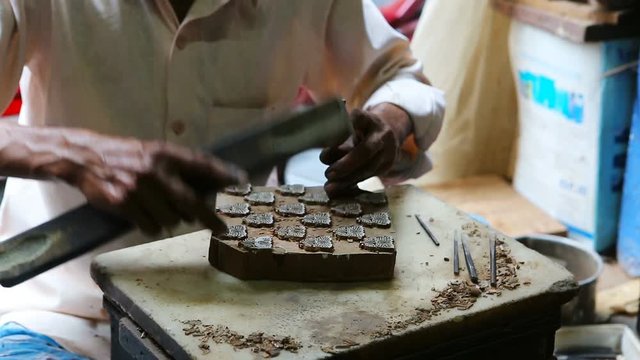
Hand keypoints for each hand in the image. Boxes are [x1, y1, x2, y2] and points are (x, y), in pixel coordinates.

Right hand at [60, 134, 245, 235]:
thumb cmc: (126, 156)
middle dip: (208, 217)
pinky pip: (149, 227)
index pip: (201, 164)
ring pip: (170, 219)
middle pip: (191, 202)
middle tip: (221, 227)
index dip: (223, 174)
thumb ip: (178, 167)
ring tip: (156, 209)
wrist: (86, 158)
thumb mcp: (154, 153)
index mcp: (165, 154)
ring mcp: (139, 189)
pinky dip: (149, 226)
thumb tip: (208, 187)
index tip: (241, 182)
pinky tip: (141, 215)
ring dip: (169, 220)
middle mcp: (155, 171)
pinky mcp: (123, 203)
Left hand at [320, 103, 411, 196]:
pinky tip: (339, 189)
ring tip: (330, 187)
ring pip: (368, 168)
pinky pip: (369, 176)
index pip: (358, 118)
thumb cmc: (359, 131)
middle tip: (329, 173)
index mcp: (368, 119)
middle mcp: (382, 133)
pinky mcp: (388, 165)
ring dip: (347, 179)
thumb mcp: (349, 127)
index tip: (331, 136)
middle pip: (366, 150)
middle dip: (347, 164)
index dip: (346, 127)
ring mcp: (389, 150)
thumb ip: (336, 139)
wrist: (385, 136)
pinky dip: (352, 183)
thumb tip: (325, 158)